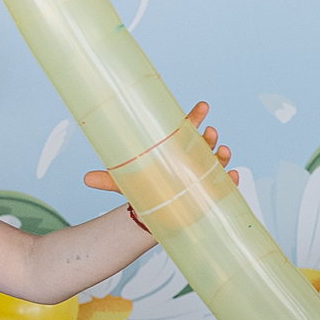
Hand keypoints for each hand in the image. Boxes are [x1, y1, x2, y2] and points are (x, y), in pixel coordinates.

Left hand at [84, 101, 229, 197]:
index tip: (202, 106)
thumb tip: (85, 178)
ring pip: (216, 162)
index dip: (195, 117)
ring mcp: (204, 174)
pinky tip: (234, 177)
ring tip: (222, 151)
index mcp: (175, 149)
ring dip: (222, 155)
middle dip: (209, 137)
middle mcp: (193, 158)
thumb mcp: (127, 183)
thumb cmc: (146, 189)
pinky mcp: (210, 192)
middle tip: (209, 133)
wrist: (156, 212)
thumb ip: (109, 179)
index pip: (187, 129)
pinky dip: (231, 181)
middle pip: (204, 143)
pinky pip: (224, 185)